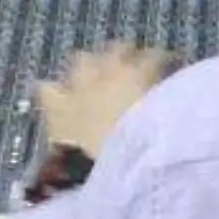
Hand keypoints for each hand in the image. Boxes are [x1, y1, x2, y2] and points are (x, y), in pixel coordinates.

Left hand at [34, 43, 172, 159]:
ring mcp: (79, 86)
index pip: (154, 56)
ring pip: (82, 59)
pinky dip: (53, 89)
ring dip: (91, 63)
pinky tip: (58, 93)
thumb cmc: (142, 145)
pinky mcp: (57, 105)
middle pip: (117, 49)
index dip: (164, 59)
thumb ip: (165, 101)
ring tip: (96, 72)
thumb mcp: (162, 119)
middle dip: (126, 52)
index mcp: (138, 73)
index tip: (171, 65)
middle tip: (133, 63)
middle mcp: (108, 71)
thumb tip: (170, 94)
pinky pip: (47, 88)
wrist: (103, 169)